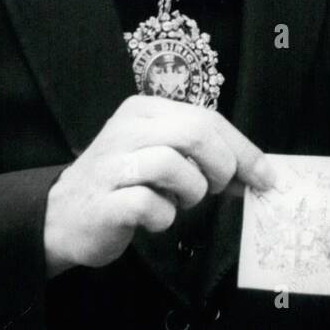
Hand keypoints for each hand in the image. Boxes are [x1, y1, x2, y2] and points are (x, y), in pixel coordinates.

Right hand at [43, 95, 275, 276]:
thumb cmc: (125, 185)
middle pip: (195, 133)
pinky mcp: (103, 201)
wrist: (63, 217)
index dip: (243, 149)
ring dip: (191, 193)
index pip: (208, 118)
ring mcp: (111, 164)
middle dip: (221, 166)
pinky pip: (150, 205)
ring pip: (174, 166)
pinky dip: (163, 217)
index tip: (265, 176)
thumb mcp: (164, 157)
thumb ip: (205, 156)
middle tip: (217, 189)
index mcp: (144, 110)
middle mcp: (126, 129)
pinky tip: (154, 218)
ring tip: (178, 202)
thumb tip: (260, 173)